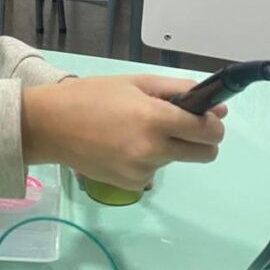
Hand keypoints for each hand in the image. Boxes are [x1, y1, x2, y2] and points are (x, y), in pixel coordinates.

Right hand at [21, 74, 226, 190]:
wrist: (50, 126)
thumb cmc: (92, 96)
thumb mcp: (136, 83)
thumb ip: (179, 91)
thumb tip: (218, 108)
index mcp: (155, 119)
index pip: (209, 131)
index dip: (214, 124)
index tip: (206, 118)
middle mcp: (152, 149)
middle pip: (204, 155)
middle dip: (201, 141)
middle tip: (180, 127)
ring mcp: (141, 171)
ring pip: (176, 161)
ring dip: (168, 147)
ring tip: (135, 131)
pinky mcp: (129, 186)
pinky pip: (153, 172)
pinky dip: (147, 160)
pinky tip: (123, 146)